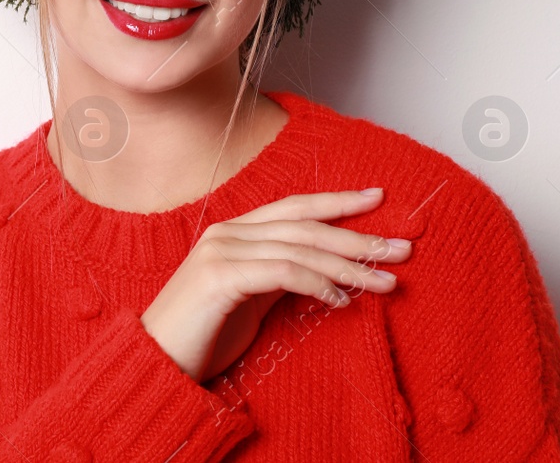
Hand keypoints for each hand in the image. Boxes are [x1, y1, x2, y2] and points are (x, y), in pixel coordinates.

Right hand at [140, 189, 413, 382]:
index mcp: (233, 232)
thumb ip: (279, 276)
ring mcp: (221, 252)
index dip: (336, 201)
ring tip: (385, 281)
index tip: (378, 198)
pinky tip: (340, 299)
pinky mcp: (220, 277)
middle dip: (358, 236)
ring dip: (348, 266)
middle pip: (304, 226)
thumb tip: (326, 272)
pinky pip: (282, 273)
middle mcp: (227, 233)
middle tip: (401, 249)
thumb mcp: (250, 299)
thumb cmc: (203, 334)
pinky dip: (316, 283)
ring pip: (299, 249)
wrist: (157, 360)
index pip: (293, 208)